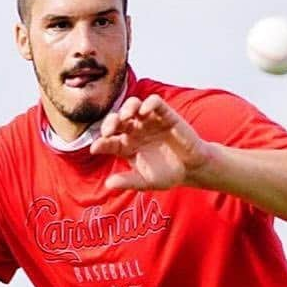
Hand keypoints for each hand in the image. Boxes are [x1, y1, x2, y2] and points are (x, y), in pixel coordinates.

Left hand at [90, 94, 212, 190]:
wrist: (191, 168)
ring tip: (126, 117)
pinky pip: (154, 102)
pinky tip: (145, 112)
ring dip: (127, 108)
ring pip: (133, 105)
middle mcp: (134, 131)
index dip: (100, 143)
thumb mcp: (145, 182)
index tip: (95, 148)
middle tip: (108, 131)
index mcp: (125, 146)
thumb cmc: (166, 175)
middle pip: (117, 120)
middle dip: (110, 123)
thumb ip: (128, 181)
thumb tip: (108, 184)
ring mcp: (148, 121)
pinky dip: (149, 104)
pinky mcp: (165, 115)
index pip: (108, 141)